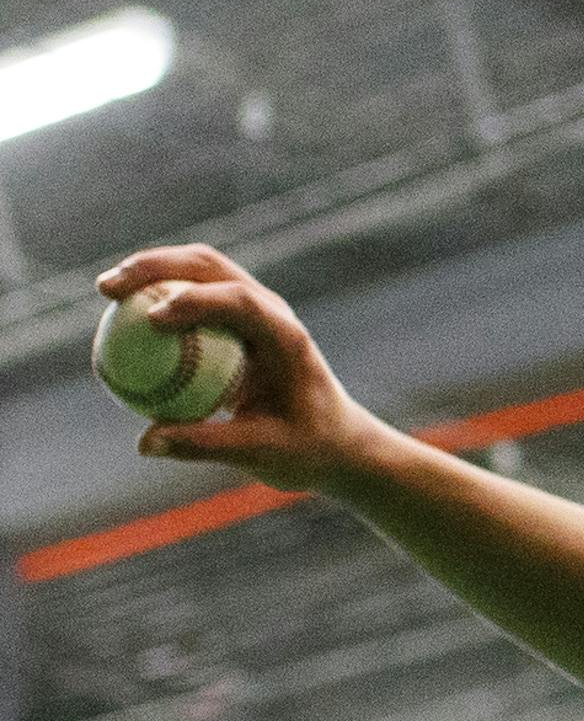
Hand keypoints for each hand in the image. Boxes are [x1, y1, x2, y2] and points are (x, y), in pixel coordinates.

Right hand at [95, 246, 388, 493]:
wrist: (339, 441)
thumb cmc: (307, 449)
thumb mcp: (261, 454)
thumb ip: (206, 445)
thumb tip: (145, 443)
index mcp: (287, 337)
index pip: (240, 302)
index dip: (194, 301)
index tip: (151, 319)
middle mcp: (273, 311)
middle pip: (210, 267)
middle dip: (156, 267)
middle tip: (108, 289)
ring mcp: (257, 309)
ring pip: (199, 270)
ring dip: (152, 270)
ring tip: (107, 291)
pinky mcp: (241, 318)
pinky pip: (195, 296)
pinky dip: (159, 295)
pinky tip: (123, 315)